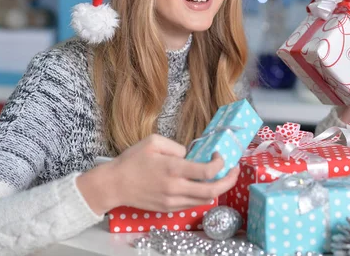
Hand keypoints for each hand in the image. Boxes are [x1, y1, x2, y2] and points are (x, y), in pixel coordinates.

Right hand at [77, 134, 238, 214]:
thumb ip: (176, 146)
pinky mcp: (168, 209)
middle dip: (229, 180)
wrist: (114, 185)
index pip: (207, 171)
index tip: (220, 156)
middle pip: (212, 190)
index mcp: (173, 169)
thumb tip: (190, 155)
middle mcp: (175, 187)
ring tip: (223, 177)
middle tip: (235, 170)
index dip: (221, 164)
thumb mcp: (153, 142)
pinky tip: (205, 185)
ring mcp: (172, 201)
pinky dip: (203, 196)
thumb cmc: (132, 161)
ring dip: (218, 189)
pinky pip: (193, 205)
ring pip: (205, 200)